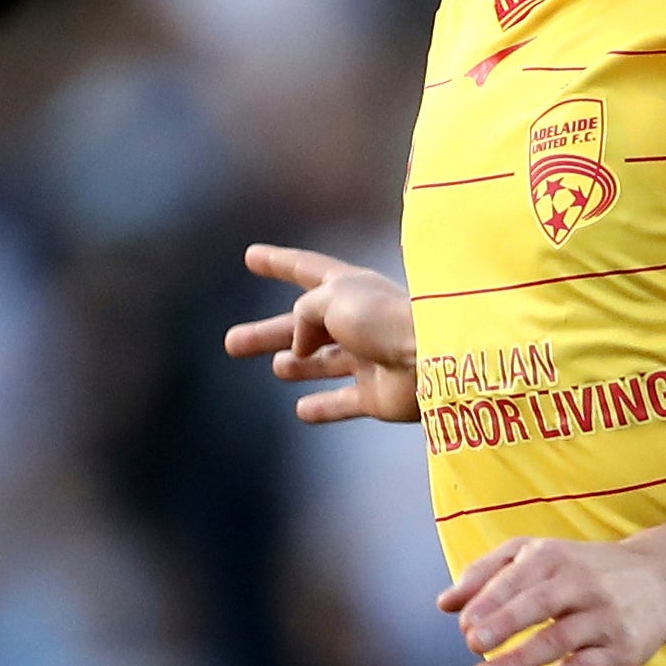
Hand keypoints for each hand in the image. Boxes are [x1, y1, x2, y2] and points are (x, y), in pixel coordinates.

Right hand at [224, 243, 418, 424]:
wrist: (435, 359)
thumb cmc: (383, 319)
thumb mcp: (331, 299)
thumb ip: (303, 315)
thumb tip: (299, 348)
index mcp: (351, 289)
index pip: (307, 269)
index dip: (278, 262)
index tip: (251, 255)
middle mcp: (361, 321)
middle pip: (305, 325)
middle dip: (269, 332)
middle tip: (231, 342)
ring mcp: (371, 359)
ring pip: (325, 362)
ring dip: (299, 365)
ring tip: (278, 368)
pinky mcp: (379, 396)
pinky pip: (345, 402)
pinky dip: (324, 406)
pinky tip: (302, 410)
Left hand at [444, 532, 665, 665]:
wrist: (660, 581)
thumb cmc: (583, 569)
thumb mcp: (537, 556)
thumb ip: (487, 574)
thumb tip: (444, 604)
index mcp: (555, 557)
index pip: (517, 578)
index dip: (489, 601)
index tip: (465, 625)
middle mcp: (582, 583)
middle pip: (538, 604)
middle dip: (504, 624)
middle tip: (473, 644)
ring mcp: (603, 618)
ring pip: (558, 640)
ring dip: (519, 661)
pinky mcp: (620, 651)